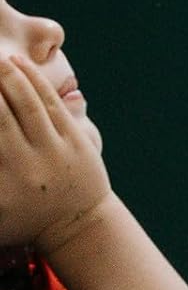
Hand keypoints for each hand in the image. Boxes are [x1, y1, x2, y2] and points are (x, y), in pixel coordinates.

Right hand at [0, 53, 111, 251]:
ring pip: (26, 104)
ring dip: (7, 76)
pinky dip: (34, 82)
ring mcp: (53, 152)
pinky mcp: (76, 142)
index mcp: (0, 183)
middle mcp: (24, 166)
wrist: (78, 226)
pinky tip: (17, 64)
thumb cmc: (23, 217)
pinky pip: (51, 105)